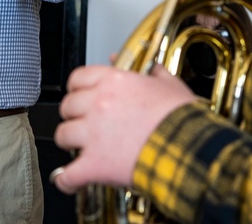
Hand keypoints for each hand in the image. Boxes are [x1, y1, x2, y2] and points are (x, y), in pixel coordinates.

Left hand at [51, 64, 197, 194]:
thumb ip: (156, 74)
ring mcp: (93, 134)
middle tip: (84, 124)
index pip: (77, 78)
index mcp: (113, 82)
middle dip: (73, 116)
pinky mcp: (94, 164)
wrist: (189, 148)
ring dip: (70, 143)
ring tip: (80, 149)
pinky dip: (67, 180)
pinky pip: (68, 174)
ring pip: (62, 135)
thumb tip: (152, 68)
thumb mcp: (171, 86)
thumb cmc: (182, 120)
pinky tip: (70, 182)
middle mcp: (98, 104)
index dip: (77, 89)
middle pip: (67, 106)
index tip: (81, 96)